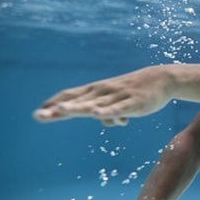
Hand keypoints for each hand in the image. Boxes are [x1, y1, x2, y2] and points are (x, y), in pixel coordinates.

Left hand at [34, 66, 171, 125]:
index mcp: (96, 91)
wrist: (162, 79)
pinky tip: (97, 115)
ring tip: (60, 112)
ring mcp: (117, 97)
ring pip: (94, 104)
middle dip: (57, 109)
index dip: (54, 104)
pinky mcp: (132, 103)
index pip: (70, 96)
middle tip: (37, 116)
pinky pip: (117, 108)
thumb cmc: (136, 90)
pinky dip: (107, 112)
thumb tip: (104, 120)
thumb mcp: (119, 101)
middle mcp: (102, 92)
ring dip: (76, 108)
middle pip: (76, 101)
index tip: (37, 114)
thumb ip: (108, 111)